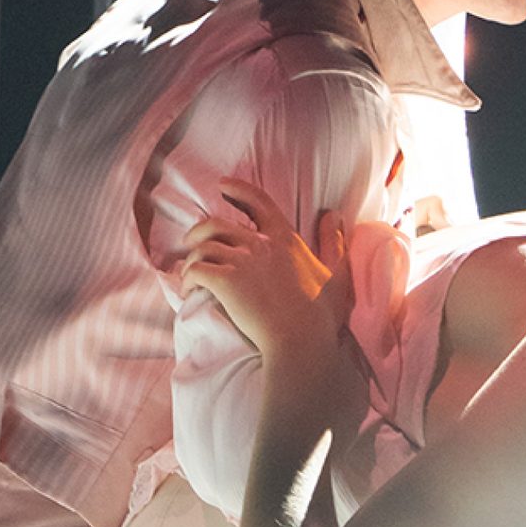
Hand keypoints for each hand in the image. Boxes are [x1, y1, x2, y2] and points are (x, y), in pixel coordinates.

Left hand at [181, 178, 351, 356]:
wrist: (302, 342)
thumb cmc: (321, 314)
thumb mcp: (338, 273)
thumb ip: (334, 242)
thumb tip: (335, 215)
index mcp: (286, 239)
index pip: (259, 202)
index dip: (238, 190)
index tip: (223, 185)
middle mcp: (262, 244)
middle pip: (217, 223)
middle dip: (199, 231)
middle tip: (192, 243)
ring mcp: (243, 262)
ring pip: (202, 246)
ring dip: (192, 258)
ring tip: (190, 273)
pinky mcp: (226, 283)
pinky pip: (195, 270)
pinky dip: (187, 279)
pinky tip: (189, 290)